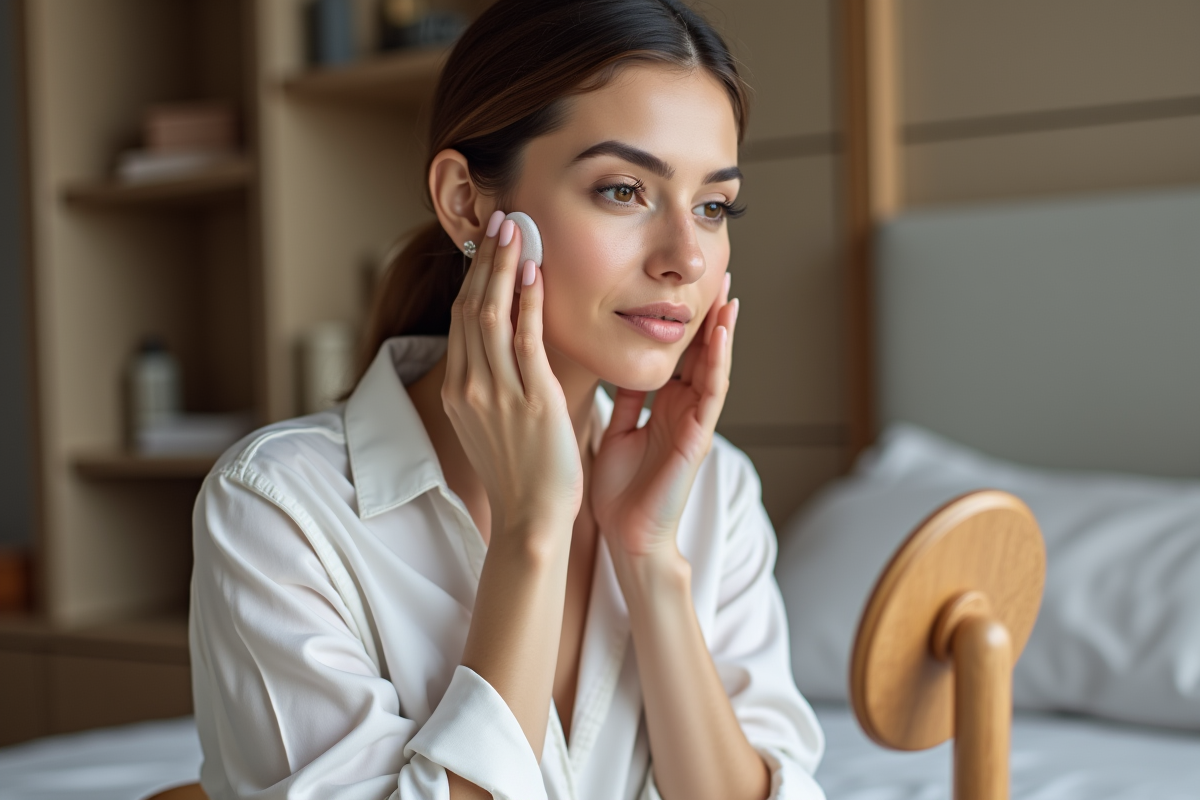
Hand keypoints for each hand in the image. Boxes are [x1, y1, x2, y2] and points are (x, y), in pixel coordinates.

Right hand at [442, 211, 582, 538]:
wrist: (531, 519)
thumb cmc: (520, 475)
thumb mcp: (490, 426)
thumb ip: (491, 386)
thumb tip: (502, 351)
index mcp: (459, 392)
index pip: (461, 320)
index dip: (473, 277)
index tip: (486, 244)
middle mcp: (471, 387)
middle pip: (470, 308)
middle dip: (485, 260)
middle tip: (499, 219)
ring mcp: (498, 394)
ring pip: (491, 315)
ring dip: (503, 267)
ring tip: (515, 229)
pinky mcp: (531, 401)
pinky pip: (525, 340)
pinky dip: (528, 301)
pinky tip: (535, 271)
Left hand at [591, 273, 738, 558]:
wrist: (626, 536)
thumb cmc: (619, 491)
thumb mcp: (616, 429)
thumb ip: (622, 399)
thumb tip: (615, 365)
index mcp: (662, 406)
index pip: (675, 353)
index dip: (679, 318)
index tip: (679, 282)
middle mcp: (683, 409)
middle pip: (700, 351)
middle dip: (709, 313)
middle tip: (718, 270)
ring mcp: (695, 421)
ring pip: (713, 365)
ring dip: (723, 329)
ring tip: (729, 291)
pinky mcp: (698, 435)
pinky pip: (712, 391)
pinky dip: (718, 360)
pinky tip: (722, 332)